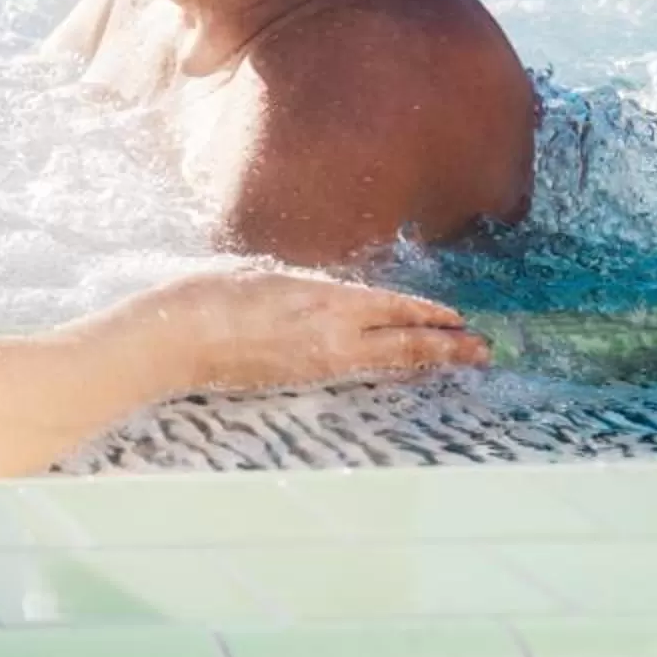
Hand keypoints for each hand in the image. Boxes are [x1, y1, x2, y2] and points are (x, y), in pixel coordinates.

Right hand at [140, 265, 488, 393]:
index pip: (392, 309)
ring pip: (385, 363)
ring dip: (423, 361)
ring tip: (454, 359)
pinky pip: (356, 372)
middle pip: (403, 345)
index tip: (457, 318)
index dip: (428, 315)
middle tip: (482, 350)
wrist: (174, 338)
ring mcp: (318, 362)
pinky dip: (386, 369)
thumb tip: (328, 298)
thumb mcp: (265, 276)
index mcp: (324, 300)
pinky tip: (395, 368)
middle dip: (446, 347)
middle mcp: (331, 334)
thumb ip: (305, 289)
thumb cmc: (209, 295)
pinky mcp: (301, 380)